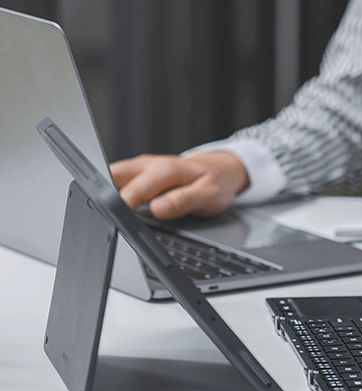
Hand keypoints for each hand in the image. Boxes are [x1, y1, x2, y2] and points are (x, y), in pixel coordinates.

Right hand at [110, 151, 249, 219]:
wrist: (221, 169)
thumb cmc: (215, 182)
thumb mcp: (208, 196)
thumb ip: (183, 201)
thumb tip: (158, 209)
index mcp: (166, 170)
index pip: (135, 188)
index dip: (122, 203)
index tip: (116, 217)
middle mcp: (150, 164)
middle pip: (113, 177)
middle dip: (103, 196)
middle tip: (103, 216)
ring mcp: (142, 167)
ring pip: (113, 177)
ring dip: (104, 192)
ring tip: (103, 212)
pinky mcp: (139, 173)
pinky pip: (119, 180)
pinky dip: (112, 191)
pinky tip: (111, 206)